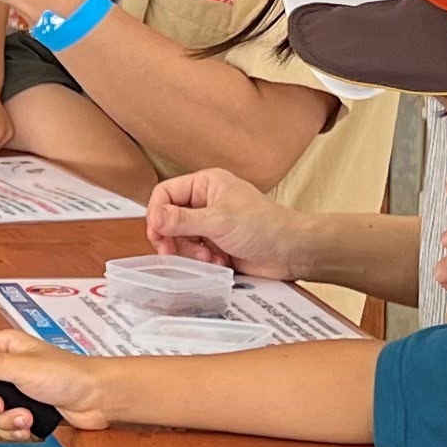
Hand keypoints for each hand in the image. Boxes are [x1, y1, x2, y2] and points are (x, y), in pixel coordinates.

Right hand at [0, 329, 115, 433]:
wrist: (99, 400)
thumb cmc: (69, 375)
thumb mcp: (24, 369)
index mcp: (2, 348)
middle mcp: (4, 368)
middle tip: (1, 406)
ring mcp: (14, 391)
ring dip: (5, 421)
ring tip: (27, 418)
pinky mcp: (24, 411)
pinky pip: (4, 426)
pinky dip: (15, 430)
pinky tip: (30, 427)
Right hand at [148, 168, 306, 279]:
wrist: (291, 252)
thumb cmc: (265, 226)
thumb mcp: (219, 220)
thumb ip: (183, 220)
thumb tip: (155, 217)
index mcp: (206, 184)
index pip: (165, 193)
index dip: (157, 213)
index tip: (158, 232)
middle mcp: (204, 202)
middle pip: (168, 219)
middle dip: (172, 237)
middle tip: (172, 251)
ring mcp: (209, 225)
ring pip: (178, 239)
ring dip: (189, 252)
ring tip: (209, 256)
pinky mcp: (214, 245)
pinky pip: (192, 254)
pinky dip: (200, 261)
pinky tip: (218, 261)